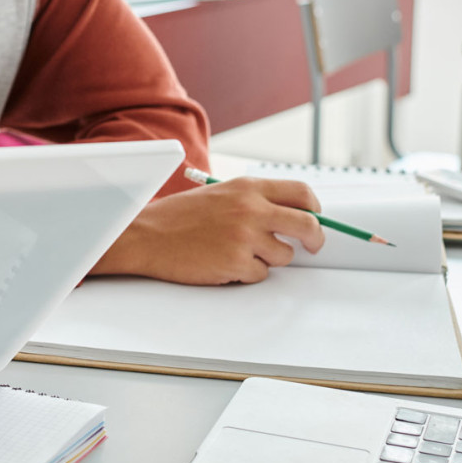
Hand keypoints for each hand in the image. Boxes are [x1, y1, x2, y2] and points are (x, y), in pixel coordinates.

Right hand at [101, 177, 326, 284]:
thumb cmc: (178, 217)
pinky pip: (260, 275)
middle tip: (311, 247)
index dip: (315, 208)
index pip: (301, 193)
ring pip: (283, 256)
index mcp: (247, 187)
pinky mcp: (236, 263)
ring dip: (268, 259)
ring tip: (236, 251)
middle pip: (308, 225)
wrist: (146, 235)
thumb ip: (253, 201)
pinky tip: (222, 262)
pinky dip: (246, 273)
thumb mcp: (219, 194)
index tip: (315, 218)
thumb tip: (291, 215)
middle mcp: (251, 209)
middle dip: (315, 239)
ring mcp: (245, 237)